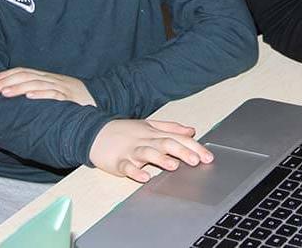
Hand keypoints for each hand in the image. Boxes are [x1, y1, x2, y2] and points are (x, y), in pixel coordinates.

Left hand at [0, 67, 95, 106]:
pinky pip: (55, 94)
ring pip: (38, 84)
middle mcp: (54, 80)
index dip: (7, 75)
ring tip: (5, 93)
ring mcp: (63, 88)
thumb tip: (19, 95)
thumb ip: (41, 90)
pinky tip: (29, 96)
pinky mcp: (70, 98)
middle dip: (8, 81)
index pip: (25, 71)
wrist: (101, 100)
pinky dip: (42, 94)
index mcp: (49, 77)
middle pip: (28, 76)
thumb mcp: (57, 91)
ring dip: (19, 88)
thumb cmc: (76, 99)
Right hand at [90, 119, 213, 181]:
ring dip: (160, 159)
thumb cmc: (125, 131)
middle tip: (196, 161)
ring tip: (173, 166)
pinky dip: (135, 172)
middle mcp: (145, 140)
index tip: (207, 156)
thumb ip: (171, 128)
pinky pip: (127, 167)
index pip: (177, 138)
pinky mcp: (118, 161)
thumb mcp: (149, 125)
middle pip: (166, 144)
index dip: (193, 147)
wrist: (94, 133)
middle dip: (182, 152)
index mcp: (154, 133)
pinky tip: (144, 177)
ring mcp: (131, 151)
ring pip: (147, 153)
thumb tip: (191, 131)